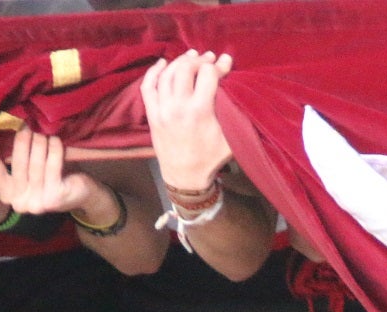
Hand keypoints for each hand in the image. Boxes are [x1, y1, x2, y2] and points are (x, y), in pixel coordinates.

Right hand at [0, 128, 108, 217]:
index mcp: (7, 195)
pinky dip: (54, 150)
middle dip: (21, 141)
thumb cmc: (49, 177)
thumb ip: (14, 158)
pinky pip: (52, 166)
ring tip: (42, 131)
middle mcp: (20, 203)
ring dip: (38, 143)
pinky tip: (55, 140)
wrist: (80, 195)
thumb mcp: (27, 171)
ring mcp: (38, 202)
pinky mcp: (55, 197)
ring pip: (35, 164)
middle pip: (16, 164)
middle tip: (25, 124)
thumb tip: (0, 127)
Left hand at [140, 50, 234, 190]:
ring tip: (190, 57)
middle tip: (207, 58)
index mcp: (200, 111)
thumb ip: (233, 113)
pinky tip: (163, 64)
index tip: (225, 62)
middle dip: (199, 60)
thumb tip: (238, 90)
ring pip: (167, 73)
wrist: (185, 179)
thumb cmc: (210, 159)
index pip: (208, 74)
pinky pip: (148, 86)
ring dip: (179, 61)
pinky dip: (154, 72)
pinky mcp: (152, 115)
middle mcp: (178, 107)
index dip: (219, 65)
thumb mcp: (230, 138)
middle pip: (186, 68)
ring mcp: (162, 110)